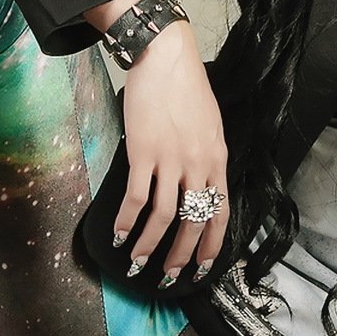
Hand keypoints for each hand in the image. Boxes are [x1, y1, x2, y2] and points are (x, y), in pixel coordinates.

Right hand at [108, 20, 228, 285]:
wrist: (164, 58)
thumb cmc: (186, 88)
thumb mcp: (210, 127)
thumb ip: (206, 158)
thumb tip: (197, 186)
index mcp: (217, 160)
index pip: (219, 213)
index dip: (210, 245)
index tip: (201, 268)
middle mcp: (198, 165)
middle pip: (191, 222)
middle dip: (180, 256)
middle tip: (168, 278)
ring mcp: (171, 160)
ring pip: (163, 216)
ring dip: (149, 245)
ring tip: (136, 262)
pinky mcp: (143, 152)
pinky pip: (136, 197)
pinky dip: (126, 220)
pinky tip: (117, 233)